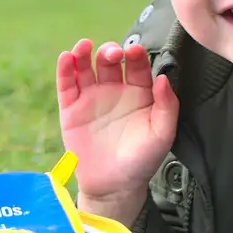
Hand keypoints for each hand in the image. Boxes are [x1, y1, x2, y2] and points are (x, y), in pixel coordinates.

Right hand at [56, 39, 177, 208]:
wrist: (114, 185)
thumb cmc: (143, 159)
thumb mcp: (162, 133)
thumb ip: (167, 105)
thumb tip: (163, 78)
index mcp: (140, 92)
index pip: (137, 66)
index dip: (135, 55)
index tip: (135, 51)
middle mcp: (115, 90)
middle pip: (110, 61)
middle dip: (110, 52)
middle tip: (113, 54)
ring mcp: (92, 97)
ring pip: (86, 67)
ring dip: (85, 53)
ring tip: (85, 47)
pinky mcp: (71, 108)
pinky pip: (66, 84)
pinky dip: (64, 69)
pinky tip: (66, 57)